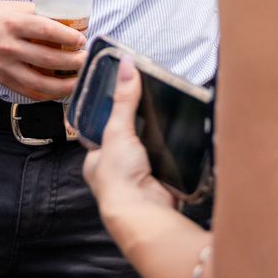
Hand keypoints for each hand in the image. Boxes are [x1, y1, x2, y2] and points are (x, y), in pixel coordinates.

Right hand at [0, 0, 85, 100]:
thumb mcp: (18, 7)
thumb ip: (42, 15)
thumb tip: (73, 24)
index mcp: (14, 23)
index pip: (46, 31)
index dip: (68, 38)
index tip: (82, 40)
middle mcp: (8, 47)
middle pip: (47, 59)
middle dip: (73, 62)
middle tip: (86, 60)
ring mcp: (4, 66)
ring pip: (40, 83)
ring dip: (64, 85)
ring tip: (79, 80)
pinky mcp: (2, 80)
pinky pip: (28, 92)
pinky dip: (47, 94)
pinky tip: (61, 91)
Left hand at [83, 58, 180, 226]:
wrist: (144, 212)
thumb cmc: (119, 178)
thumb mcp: (117, 131)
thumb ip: (124, 100)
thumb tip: (126, 65)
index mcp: (97, 158)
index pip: (103, 128)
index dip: (114, 110)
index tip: (127, 91)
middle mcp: (115, 168)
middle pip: (129, 137)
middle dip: (140, 123)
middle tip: (153, 99)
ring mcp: (139, 176)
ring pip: (149, 147)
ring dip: (158, 137)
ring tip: (170, 112)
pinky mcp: (160, 180)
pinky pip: (168, 158)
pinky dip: (173, 149)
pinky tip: (181, 135)